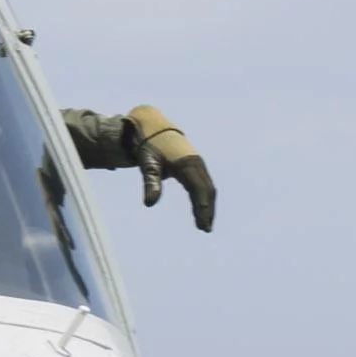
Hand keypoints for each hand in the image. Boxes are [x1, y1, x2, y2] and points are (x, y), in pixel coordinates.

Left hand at [122, 104, 218, 233]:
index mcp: (187, 164)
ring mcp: (198, 165)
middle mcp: (197, 164)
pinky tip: (201, 211)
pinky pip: (204, 185)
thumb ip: (150, 183)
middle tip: (205, 229)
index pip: (198, 189)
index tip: (202, 223)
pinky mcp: (196, 167)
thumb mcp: (147, 164)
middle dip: (207, 210)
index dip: (202, 206)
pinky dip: (205, 199)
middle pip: (207, 191)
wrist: (153, 127)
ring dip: (208, 207)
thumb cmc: (149, 146)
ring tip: (204, 225)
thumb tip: (149, 204)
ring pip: (208, 189)